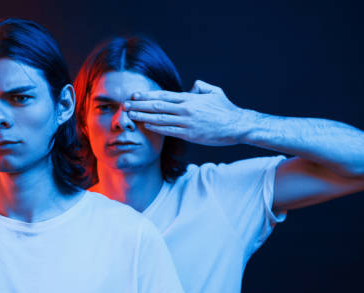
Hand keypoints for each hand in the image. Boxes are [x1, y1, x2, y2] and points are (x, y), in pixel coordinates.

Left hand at [124, 80, 248, 145]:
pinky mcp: (190, 134)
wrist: (238, 125)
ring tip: (130, 115)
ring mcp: (187, 122)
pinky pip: (169, 131)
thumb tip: (191, 87)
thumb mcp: (214, 92)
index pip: (164, 95)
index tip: (135, 94)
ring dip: (143, 117)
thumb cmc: (226, 109)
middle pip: (157, 106)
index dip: (147, 95)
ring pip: (160, 119)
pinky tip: (146, 126)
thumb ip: (200, 87)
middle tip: (125, 104)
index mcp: (190, 98)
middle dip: (140, 105)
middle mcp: (186, 109)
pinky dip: (157, 128)